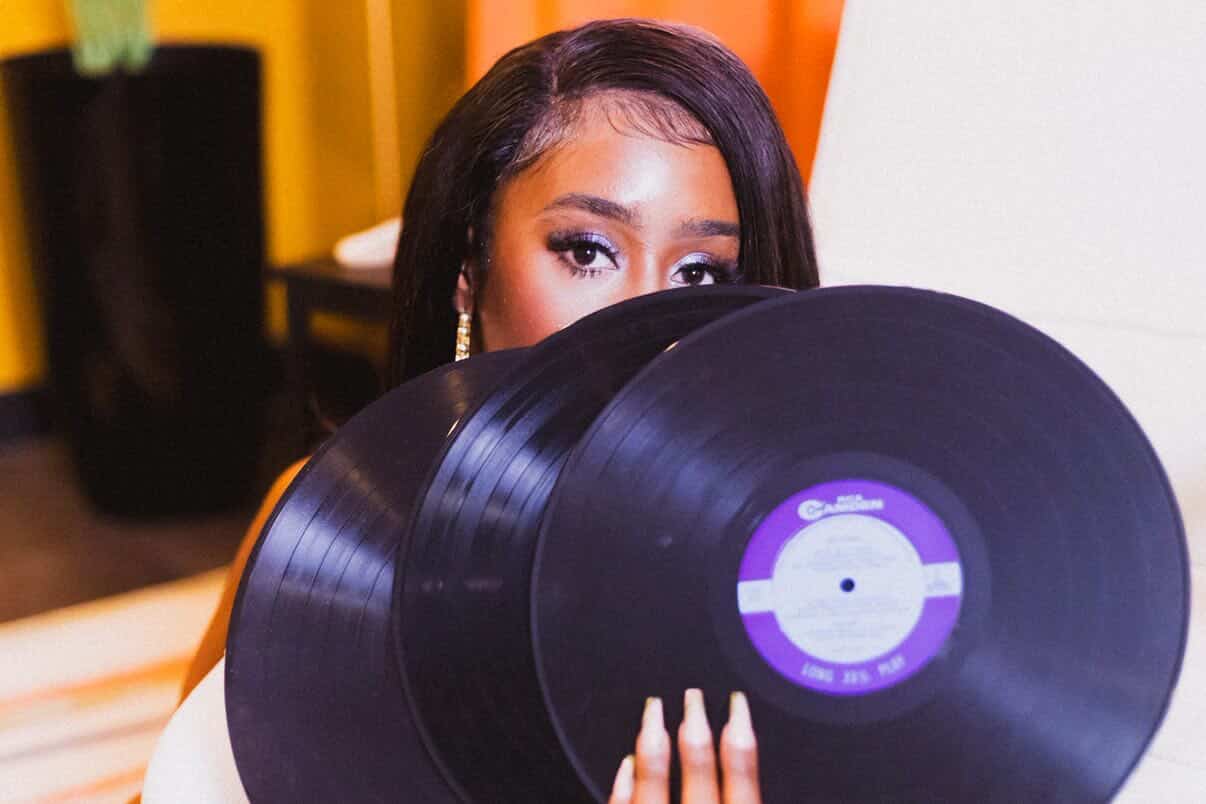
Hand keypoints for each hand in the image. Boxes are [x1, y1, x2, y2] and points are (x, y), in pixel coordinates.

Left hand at [608, 689, 761, 803]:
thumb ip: (748, 801)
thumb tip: (752, 778)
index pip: (742, 773)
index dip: (740, 732)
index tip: (736, 703)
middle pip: (698, 764)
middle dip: (696, 722)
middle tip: (693, 695)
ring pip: (653, 778)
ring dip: (653, 738)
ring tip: (654, 710)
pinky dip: (624, 783)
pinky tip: (627, 764)